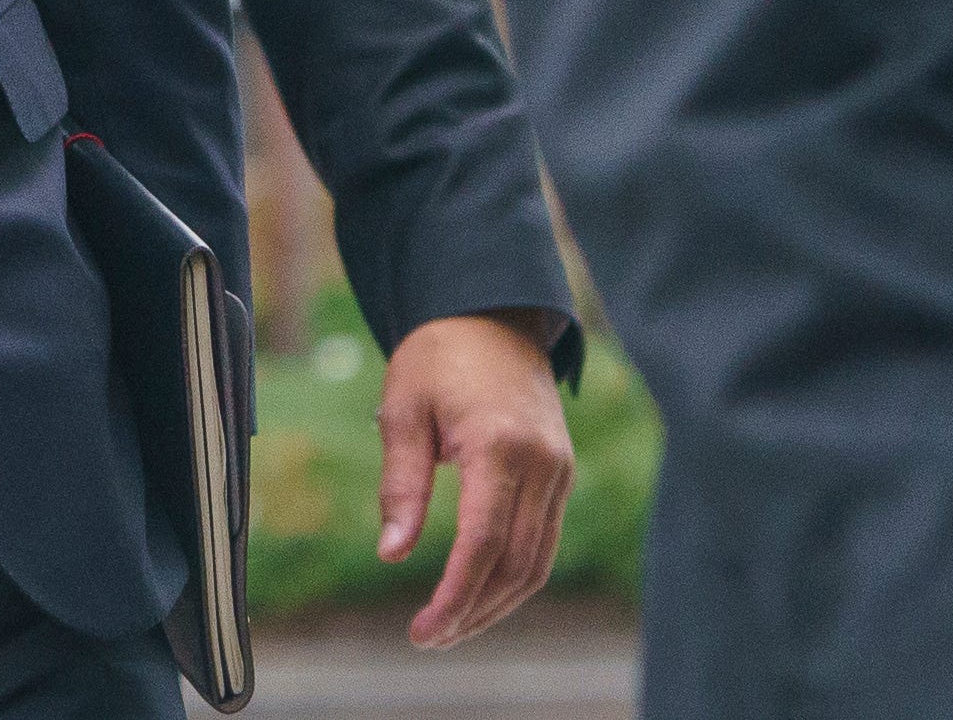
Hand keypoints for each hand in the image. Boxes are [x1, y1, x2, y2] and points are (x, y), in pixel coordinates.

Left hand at [377, 310, 575, 650]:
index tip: (423, 631)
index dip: (455, 595)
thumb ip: (401, 482)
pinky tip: (478, 592)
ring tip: (450, 627)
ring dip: (497, 604)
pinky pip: (544, 542)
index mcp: (499, 445)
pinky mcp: (562, 474)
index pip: (482, 543)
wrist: (493, 315)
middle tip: (429, 638)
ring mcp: (560, 471)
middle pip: (517, 565)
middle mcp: (542, 464)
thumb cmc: (438, 357)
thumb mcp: (404, 407)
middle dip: (474, 611)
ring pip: (538, 563)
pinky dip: (514, 576)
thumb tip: (390, 553)